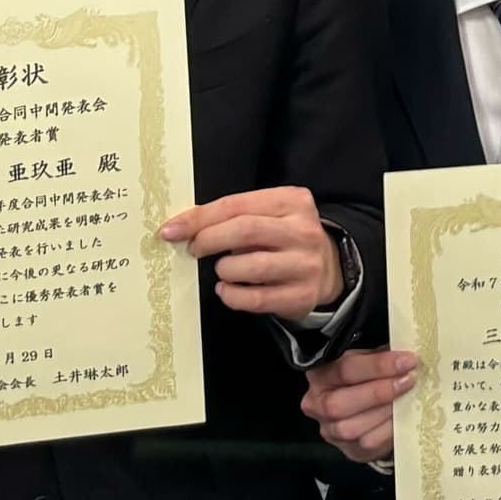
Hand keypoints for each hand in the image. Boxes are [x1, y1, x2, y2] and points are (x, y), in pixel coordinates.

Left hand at [164, 186, 346, 317]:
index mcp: (292, 201)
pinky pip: (256, 299)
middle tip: (193, 249)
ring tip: (222, 269)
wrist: (327, 268)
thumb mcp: (267, 214)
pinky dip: (232, 295)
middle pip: (245, 230)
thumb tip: (182, 226)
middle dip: (209, 239)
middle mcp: (303, 230)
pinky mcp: (301, 296)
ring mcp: (305, 264)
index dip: (200, 218)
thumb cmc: (283, 238)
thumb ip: (232, 215)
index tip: (172, 230)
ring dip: (224, 269)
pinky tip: (227, 289)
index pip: (237, 205)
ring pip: (252, 266)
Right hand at [300, 347, 415, 463]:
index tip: (408, 360)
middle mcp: (317, 404)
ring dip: (385, 412)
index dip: (378, 366)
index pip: (345, 370)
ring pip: (352, 428)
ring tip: (407, 398)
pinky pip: (367, 444)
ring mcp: (330, 431)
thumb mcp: (367, 360)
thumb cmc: (365, 378)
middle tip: (409, 380)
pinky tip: (403, 416)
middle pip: (340, 404)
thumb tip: (407, 355)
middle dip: (379, 392)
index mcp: (320, 374)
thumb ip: (381, 357)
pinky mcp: (349, 450)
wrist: (363, 409)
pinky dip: (389, 430)